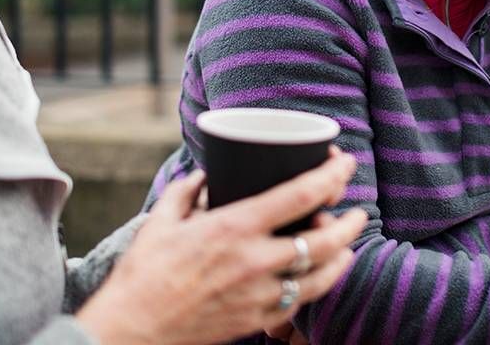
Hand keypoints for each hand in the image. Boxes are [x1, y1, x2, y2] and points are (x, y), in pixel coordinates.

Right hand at [77, 149, 366, 344]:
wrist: (132, 331)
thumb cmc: (143, 274)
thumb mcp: (160, 222)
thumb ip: (186, 192)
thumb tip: (204, 175)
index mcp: (233, 227)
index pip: (299, 194)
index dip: (331, 175)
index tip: (345, 163)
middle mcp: (254, 260)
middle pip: (323, 239)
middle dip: (349, 221)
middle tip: (357, 210)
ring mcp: (258, 294)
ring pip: (320, 274)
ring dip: (342, 255)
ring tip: (348, 242)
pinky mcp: (255, 319)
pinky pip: (300, 301)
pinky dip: (319, 284)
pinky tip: (323, 274)